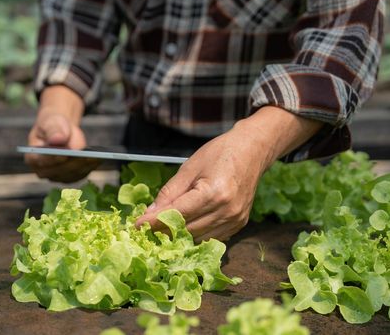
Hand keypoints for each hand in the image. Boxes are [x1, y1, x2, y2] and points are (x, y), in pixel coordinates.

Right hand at [24, 86, 100, 182]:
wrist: (61, 130)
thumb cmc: (53, 124)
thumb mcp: (51, 122)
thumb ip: (53, 130)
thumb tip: (57, 139)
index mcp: (32, 158)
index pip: (42, 161)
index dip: (54, 158)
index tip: (65, 154)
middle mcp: (43, 171)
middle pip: (58, 170)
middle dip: (72, 163)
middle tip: (86, 157)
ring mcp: (57, 176)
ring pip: (71, 174)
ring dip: (83, 167)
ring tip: (95, 157)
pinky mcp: (70, 176)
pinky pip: (80, 174)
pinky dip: (89, 167)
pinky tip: (98, 159)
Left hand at [135, 106, 322, 241]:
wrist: (253, 151)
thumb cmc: (220, 153)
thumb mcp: (189, 167)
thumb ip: (169, 193)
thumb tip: (149, 214)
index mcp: (213, 193)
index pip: (176, 215)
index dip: (153, 222)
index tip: (136, 226)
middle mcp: (226, 211)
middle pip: (186, 230)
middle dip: (161, 232)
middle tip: (143, 231)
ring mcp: (235, 221)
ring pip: (197, 238)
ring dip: (176, 238)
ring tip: (158, 232)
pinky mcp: (238, 226)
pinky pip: (210, 238)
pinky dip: (193, 236)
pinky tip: (180, 232)